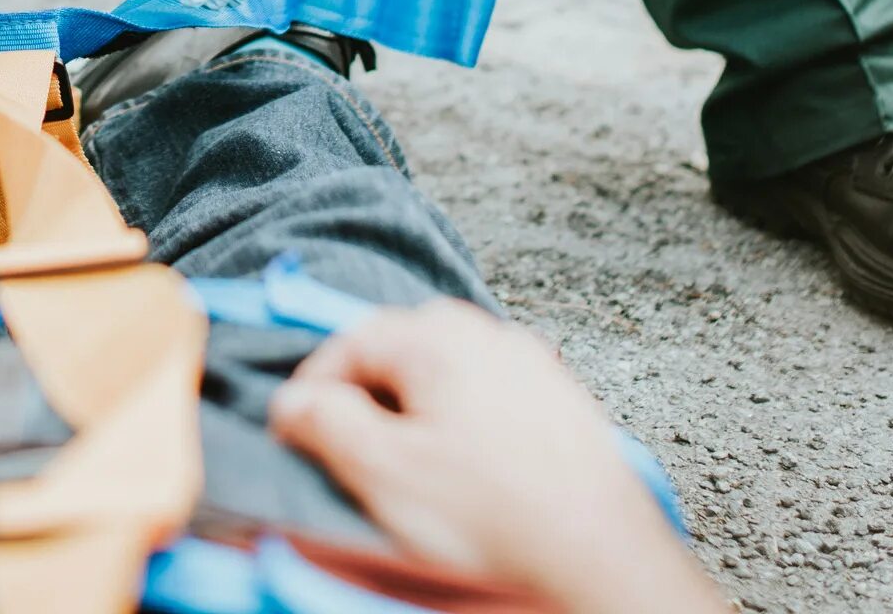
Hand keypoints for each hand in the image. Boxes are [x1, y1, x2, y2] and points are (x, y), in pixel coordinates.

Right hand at [268, 302, 723, 613]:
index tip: (296, 428)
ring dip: (417, 410)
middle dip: (368, 394)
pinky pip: (491, 397)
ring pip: (449, 373)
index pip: (350, 341)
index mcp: (439, 337)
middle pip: (402, 349)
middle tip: (349, 448)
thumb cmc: (496, 519)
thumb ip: (325, 423)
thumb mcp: (383, 473)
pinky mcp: (562, 404)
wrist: (599, 558)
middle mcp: (490, 334)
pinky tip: (467, 472)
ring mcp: (533, 365)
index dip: (313, 387)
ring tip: (409, 466)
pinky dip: (464, 425)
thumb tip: (293, 402)